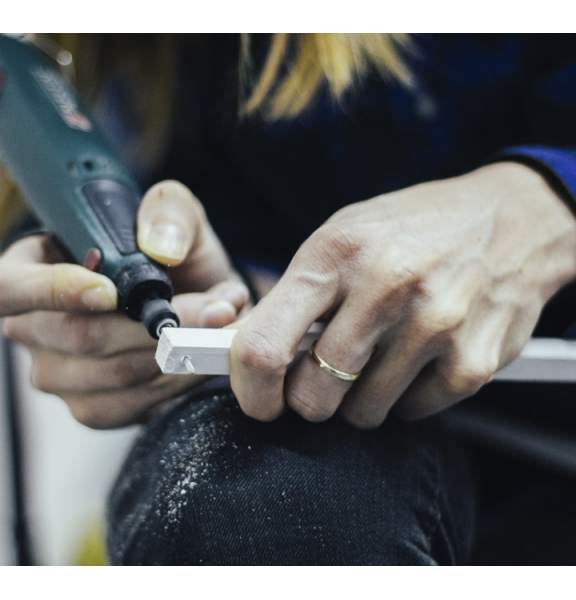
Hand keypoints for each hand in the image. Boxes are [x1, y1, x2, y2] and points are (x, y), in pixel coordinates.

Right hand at [0, 180, 248, 427]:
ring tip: (216, 325)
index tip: (109, 292)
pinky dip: (175, 382)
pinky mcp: (90, 408)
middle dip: (151, 324)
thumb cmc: (171, 254)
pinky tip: (198, 358)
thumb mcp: (175, 213)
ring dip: (175, 352)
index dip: (51, 292)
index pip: (2, 289)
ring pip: (110, 374)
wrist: (200, 300)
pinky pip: (129, 405)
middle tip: (211, 309)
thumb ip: (169, 210)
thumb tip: (159, 248)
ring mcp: (56, 373)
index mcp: (28, 268)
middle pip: (73, 336)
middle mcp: (30, 327)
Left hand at [230, 162, 575, 426]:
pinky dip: (406, 397)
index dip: (251, 389)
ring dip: (360, 398)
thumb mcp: (340, 237)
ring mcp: (433, 325)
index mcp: (334, 254)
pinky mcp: (472, 361)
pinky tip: (418, 356)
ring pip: (360, 412)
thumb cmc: (411, 230)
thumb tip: (245, 355)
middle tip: (325, 373)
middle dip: (310, 396)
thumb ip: (292, 296)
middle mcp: (383, 287)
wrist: (515, 217)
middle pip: (312, 394)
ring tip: (379, 353)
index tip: (258, 399)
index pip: (264, 346)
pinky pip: (410, 413)